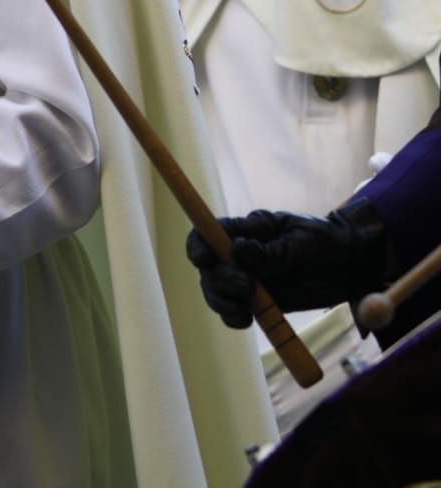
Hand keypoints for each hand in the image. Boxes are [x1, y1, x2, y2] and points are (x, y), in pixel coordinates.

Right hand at [186, 203, 388, 329]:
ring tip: (244, 310)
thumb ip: (271, 251)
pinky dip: (234, 318)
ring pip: (216, 291)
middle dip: (220, 280)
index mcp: (246, 230)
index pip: (208, 233)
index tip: (205, 261)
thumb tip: (238, 251)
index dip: (199, 246)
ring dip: (223, 302)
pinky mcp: (258, 301)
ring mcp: (247, 278)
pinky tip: (247, 320)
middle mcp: (239, 254)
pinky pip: (234, 311)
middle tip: (247, 288)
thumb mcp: (302, 241)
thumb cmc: (326, 242)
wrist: (352, 266)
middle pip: (209, 268)